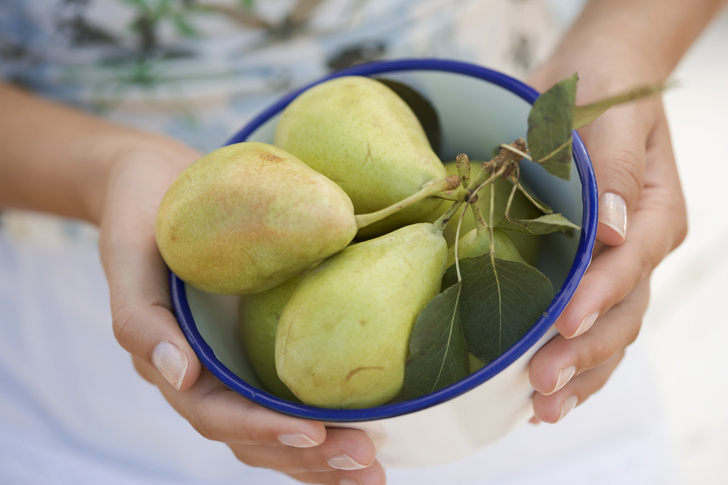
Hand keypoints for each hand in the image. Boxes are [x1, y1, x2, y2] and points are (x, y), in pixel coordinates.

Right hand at [96, 133, 383, 483]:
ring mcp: (242, 362)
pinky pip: (296, 389)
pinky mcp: (267, 342)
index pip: (218, 415)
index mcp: (177, 363)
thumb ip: (141, 318)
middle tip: (367, 467)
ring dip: (324, 455)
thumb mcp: (129, 256)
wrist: (162, 183)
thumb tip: (180, 376)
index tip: (315, 433)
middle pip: (257, 436)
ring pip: (280, 425)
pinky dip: (329, 416)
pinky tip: (372, 426)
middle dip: (309, 458)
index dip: (263, 430)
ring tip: (374, 470)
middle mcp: (213, 374)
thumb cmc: (144, 216)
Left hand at [524, 47, 687, 422]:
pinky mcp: (581, 270)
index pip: (628, 266)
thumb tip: (610, 232)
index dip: (597, 299)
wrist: (592, 80)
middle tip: (541, 386)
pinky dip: (569, 359)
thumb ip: (613, 169)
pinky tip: (544, 392)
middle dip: (582, 354)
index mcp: (652, 214)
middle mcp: (636, 249)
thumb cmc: (605, 90)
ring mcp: (611, 266)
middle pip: (620, 314)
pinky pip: (583, 323)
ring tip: (541, 408)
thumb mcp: (613, 115)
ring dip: (578, 374)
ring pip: (607, 332)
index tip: (564, 323)